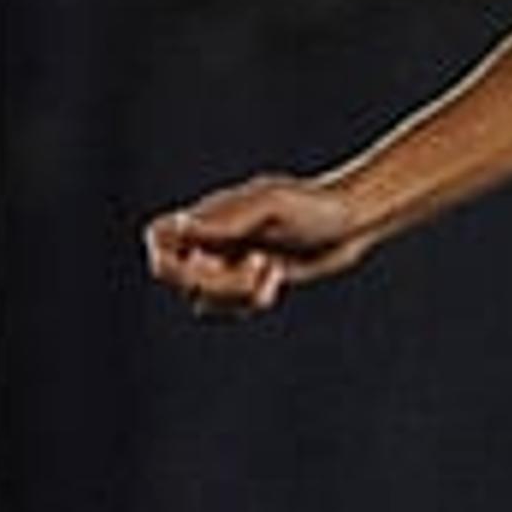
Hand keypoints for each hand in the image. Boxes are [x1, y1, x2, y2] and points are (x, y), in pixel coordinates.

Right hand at [142, 174, 374, 317]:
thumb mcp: (273, 204)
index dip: (170, 257)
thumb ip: (229, 218)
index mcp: (209, 217)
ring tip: (272, 270)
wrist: (351, 220)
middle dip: (216, 283)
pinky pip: (230, 308)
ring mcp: (231, 263)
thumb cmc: (314, 204)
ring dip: (236, 296)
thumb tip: (184, 227)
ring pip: (203, 300)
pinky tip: (276, 280)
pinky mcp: (253, 283)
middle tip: (261, 262)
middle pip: (178, 279)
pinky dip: (250, 303)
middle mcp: (213, 240)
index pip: (159, 240)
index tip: (208, 256)